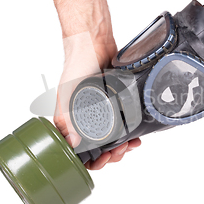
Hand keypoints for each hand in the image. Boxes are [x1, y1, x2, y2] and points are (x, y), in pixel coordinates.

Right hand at [53, 29, 140, 169]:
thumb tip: (72, 142)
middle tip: (120, 151)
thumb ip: (67, 118)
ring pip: (111, 138)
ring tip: (130, 146)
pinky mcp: (114, 104)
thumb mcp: (68, 93)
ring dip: (121, 146)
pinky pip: (122, 124)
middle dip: (110, 154)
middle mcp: (84, 119)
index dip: (91, 161)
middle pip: (97, 148)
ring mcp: (100, 112)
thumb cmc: (76, 66)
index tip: (104, 159)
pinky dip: (129, 132)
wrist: (93, 43)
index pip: (79, 151)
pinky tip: (136, 135)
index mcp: (70, 121)